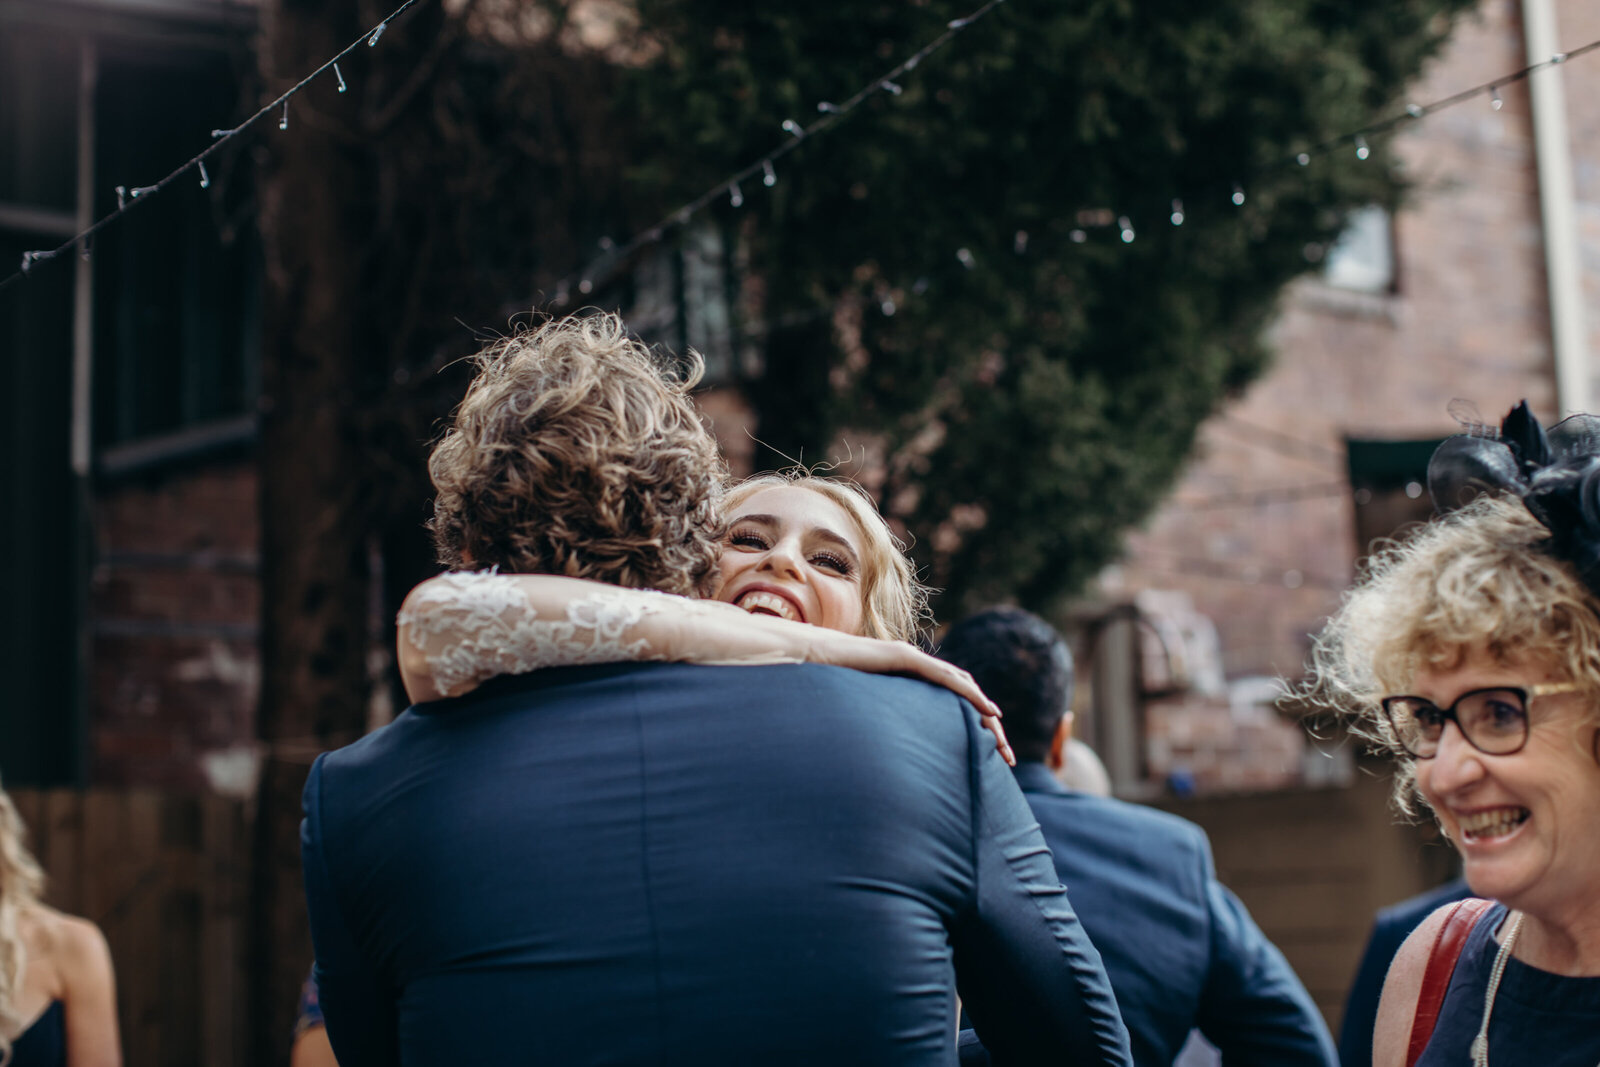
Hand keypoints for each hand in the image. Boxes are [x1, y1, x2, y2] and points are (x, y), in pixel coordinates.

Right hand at [798, 629, 1014, 765]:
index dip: (974, 731)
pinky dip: (970, 694)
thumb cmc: (829, 689)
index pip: (952, 708)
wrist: (808, 659)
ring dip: (987, 713)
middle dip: (991, 729)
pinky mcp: (904, 657)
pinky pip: (945, 677)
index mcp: (910, 685)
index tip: (991, 761)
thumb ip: (880, 730)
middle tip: (1008, 758)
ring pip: (963, 687)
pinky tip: (987, 711)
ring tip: (1003, 738)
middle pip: (966, 698)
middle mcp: (916, 670)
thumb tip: (882, 763)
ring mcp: (912, 661)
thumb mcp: (864, 716)